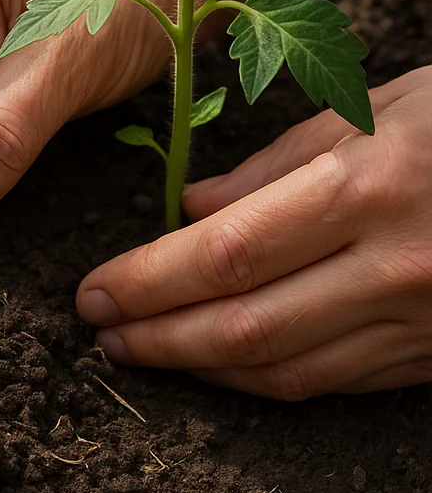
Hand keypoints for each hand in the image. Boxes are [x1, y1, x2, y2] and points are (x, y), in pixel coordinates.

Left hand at [77, 67, 431, 398]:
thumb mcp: (376, 110)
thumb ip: (275, 165)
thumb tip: (189, 207)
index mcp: (368, 189)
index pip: (224, 254)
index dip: (147, 280)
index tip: (94, 290)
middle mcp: (393, 267)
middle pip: (244, 325)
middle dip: (156, 336)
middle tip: (98, 332)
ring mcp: (420, 322)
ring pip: (285, 369)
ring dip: (198, 368)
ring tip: (138, 352)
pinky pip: (334, 383)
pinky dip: (263, 380)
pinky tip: (217, 366)